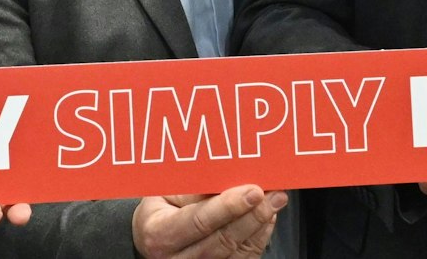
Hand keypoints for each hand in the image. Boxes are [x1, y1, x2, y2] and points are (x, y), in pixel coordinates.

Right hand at [133, 186, 286, 257]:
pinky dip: (259, 238)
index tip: (253, 191)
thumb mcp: (165, 192)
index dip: (229, 207)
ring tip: (275, 201)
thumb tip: (231, 176)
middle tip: (274, 194)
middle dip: (252, 215)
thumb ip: (195, 187)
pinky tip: (266, 218)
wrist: (151, 239)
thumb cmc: (159, 210)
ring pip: (236, 252)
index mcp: (159, 235)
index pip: (199, 221)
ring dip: (260, 225)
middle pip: (223, 239)